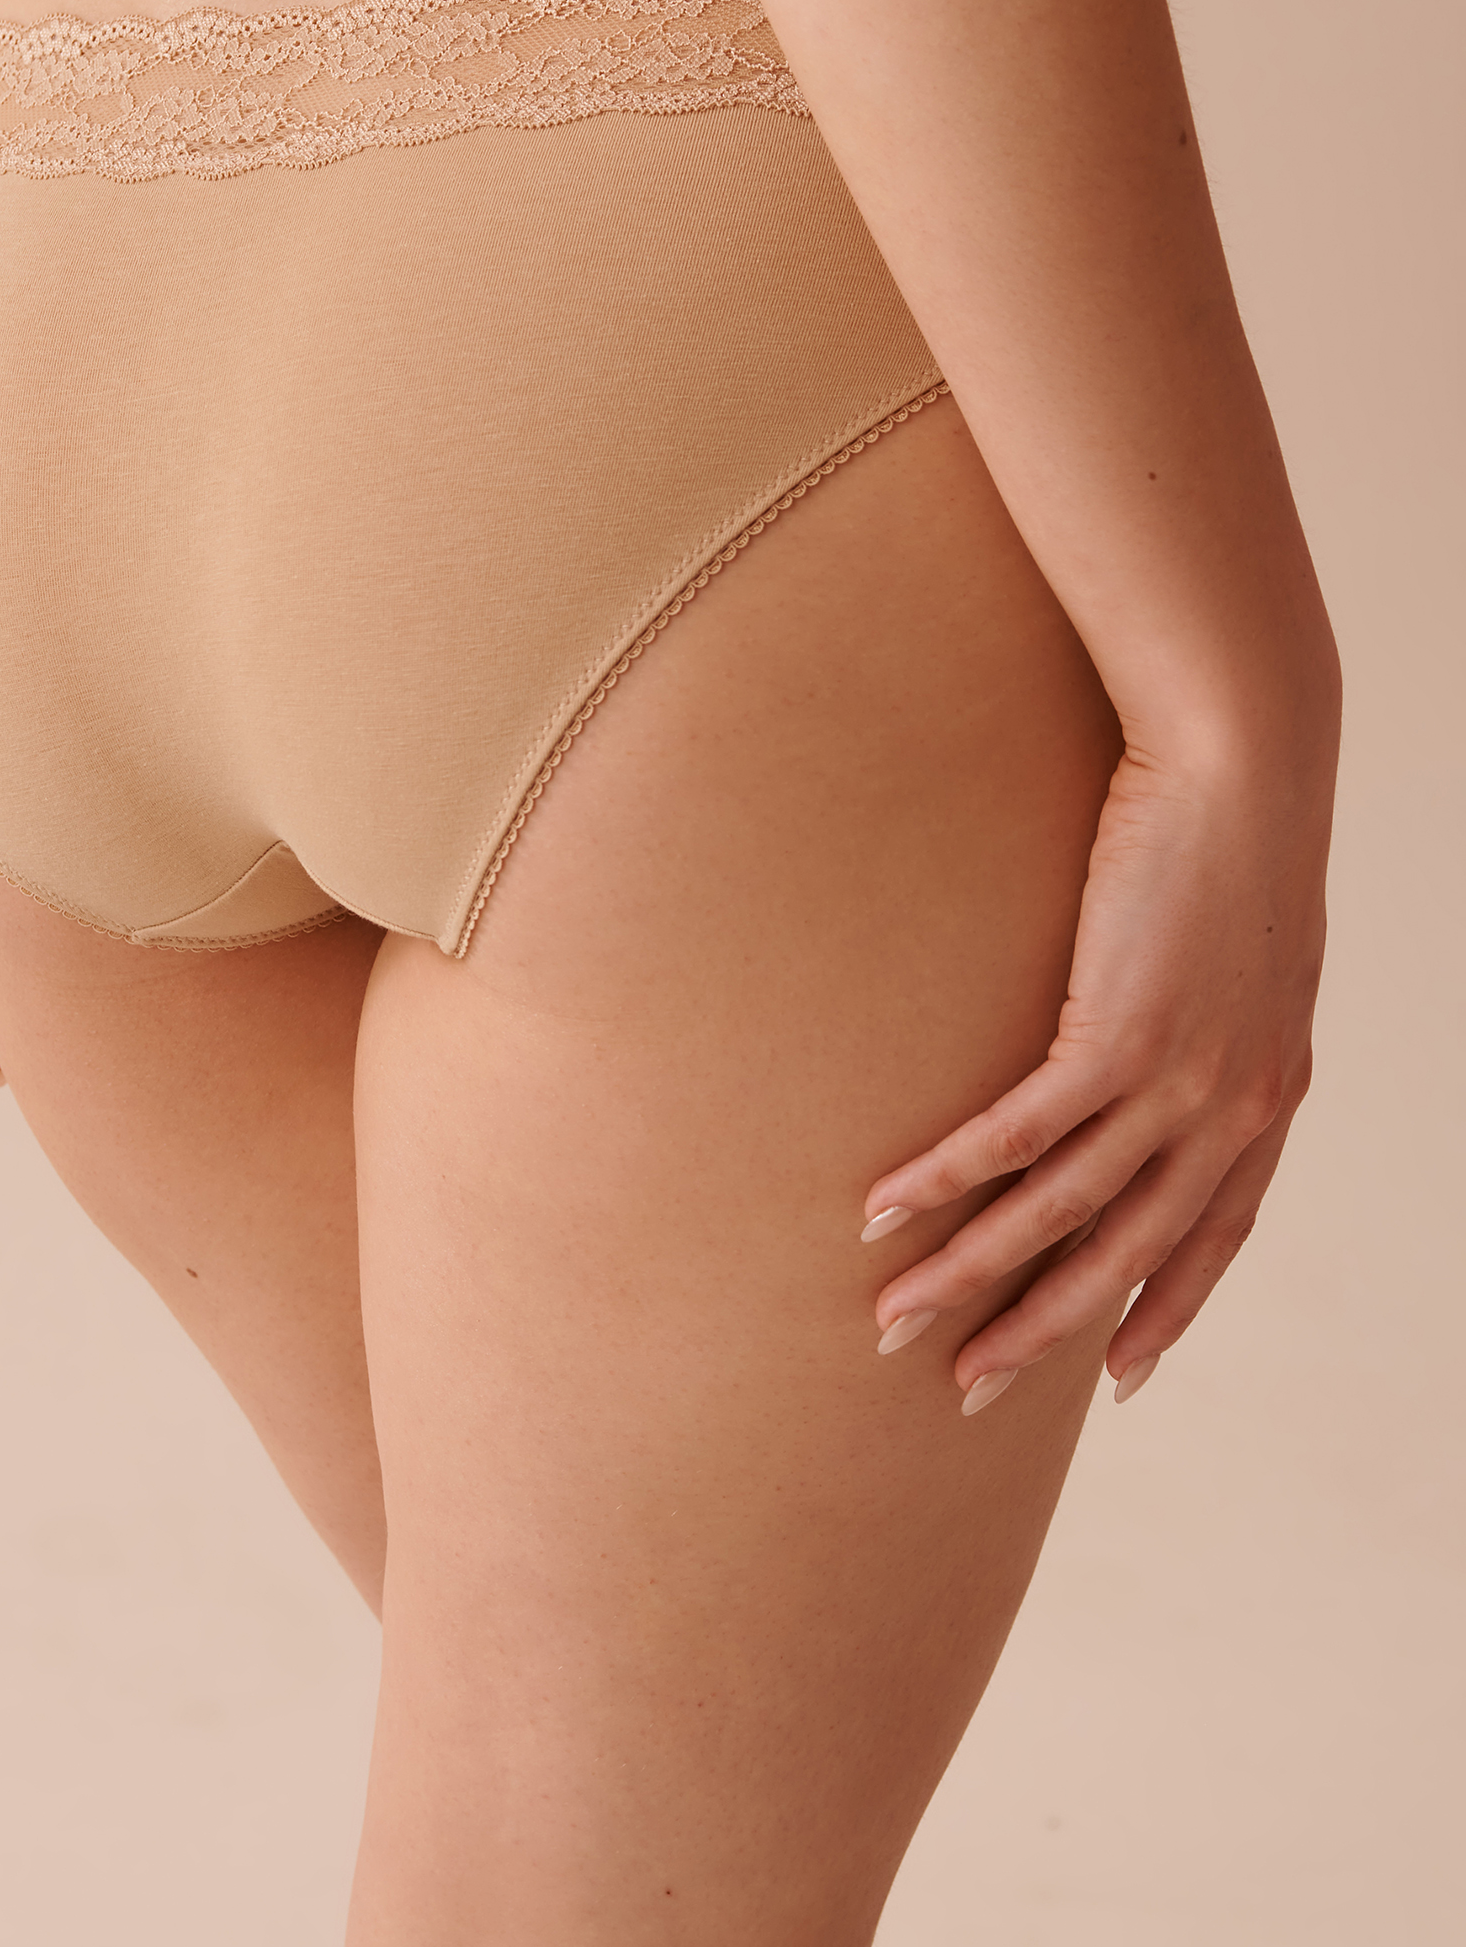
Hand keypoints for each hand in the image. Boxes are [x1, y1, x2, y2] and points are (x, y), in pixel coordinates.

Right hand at [862, 741, 1330, 1412]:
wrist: (1246, 762)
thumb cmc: (1236, 836)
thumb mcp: (1247, 954)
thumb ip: (1218, 1021)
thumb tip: (1163, 1040)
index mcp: (1268, 1097)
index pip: (1215, 1236)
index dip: (1164, 1310)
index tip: (1119, 1380)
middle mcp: (1231, 1110)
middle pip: (1122, 1252)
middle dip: (1038, 1329)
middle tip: (968, 1388)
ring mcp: (1177, 1080)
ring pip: (1059, 1211)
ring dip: (968, 1274)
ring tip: (893, 1319)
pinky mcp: (1116, 1035)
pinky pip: (1015, 1134)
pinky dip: (943, 1179)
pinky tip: (884, 1209)